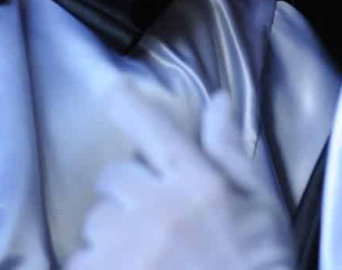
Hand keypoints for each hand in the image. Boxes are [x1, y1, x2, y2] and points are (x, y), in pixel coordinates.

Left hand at [67, 82, 295, 269]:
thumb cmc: (260, 264)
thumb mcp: (260, 205)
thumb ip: (230, 151)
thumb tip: (218, 100)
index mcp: (198, 183)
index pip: (152, 127)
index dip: (126, 103)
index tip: (112, 89)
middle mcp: (158, 210)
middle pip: (115, 176)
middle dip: (128, 189)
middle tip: (150, 214)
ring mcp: (128, 252)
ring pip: (96, 221)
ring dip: (111, 232)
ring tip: (139, 254)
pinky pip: (81, 261)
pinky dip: (97, 265)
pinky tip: (125, 269)